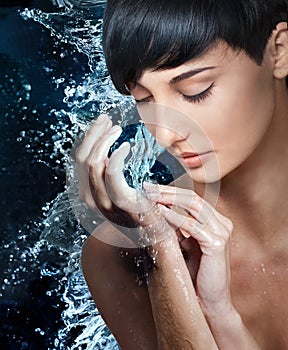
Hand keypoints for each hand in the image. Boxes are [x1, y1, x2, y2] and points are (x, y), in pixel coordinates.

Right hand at [76, 114, 170, 245]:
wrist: (156, 235)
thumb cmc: (141, 209)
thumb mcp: (119, 190)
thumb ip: (109, 174)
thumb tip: (107, 148)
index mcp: (89, 193)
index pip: (80, 159)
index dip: (89, 138)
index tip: (101, 122)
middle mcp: (91, 198)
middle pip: (83, 157)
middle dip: (94, 134)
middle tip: (108, 120)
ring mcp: (105, 202)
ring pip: (94, 162)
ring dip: (104, 140)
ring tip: (117, 129)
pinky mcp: (122, 201)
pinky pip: (112, 172)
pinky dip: (117, 155)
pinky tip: (126, 146)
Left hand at [144, 183, 233, 316]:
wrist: (209, 302)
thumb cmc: (196, 274)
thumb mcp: (185, 244)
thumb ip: (176, 227)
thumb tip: (156, 209)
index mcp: (215, 221)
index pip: (191, 199)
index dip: (170, 191)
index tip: (150, 188)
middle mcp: (222, 223)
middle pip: (192, 198)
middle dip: (167, 191)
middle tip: (147, 187)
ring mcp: (222, 232)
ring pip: (193, 205)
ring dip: (169, 199)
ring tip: (150, 196)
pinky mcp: (218, 243)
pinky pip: (192, 225)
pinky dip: (175, 217)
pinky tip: (161, 213)